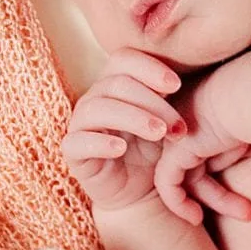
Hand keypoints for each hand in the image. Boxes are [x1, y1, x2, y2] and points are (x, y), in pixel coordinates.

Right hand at [62, 49, 186, 214]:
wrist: (141, 190)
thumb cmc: (155, 148)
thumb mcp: (167, 120)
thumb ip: (170, 98)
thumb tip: (176, 81)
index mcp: (115, 82)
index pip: (124, 59)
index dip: (148, 68)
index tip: (177, 85)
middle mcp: (95, 98)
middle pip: (117, 84)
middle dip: (152, 102)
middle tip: (178, 126)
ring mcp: (81, 123)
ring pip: (98, 109)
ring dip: (132, 118)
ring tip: (159, 133)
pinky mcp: (72, 152)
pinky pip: (77, 141)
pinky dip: (100, 142)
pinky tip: (122, 148)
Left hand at [153, 69, 250, 225]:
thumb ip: (246, 145)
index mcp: (206, 108)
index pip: (207, 149)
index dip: (225, 174)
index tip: (249, 192)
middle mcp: (187, 118)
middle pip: (198, 166)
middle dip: (223, 194)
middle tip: (250, 212)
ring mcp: (178, 131)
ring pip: (187, 177)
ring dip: (215, 202)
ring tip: (246, 214)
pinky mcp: (174, 148)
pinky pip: (168, 184)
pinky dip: (179, 203)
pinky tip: (197, 217)